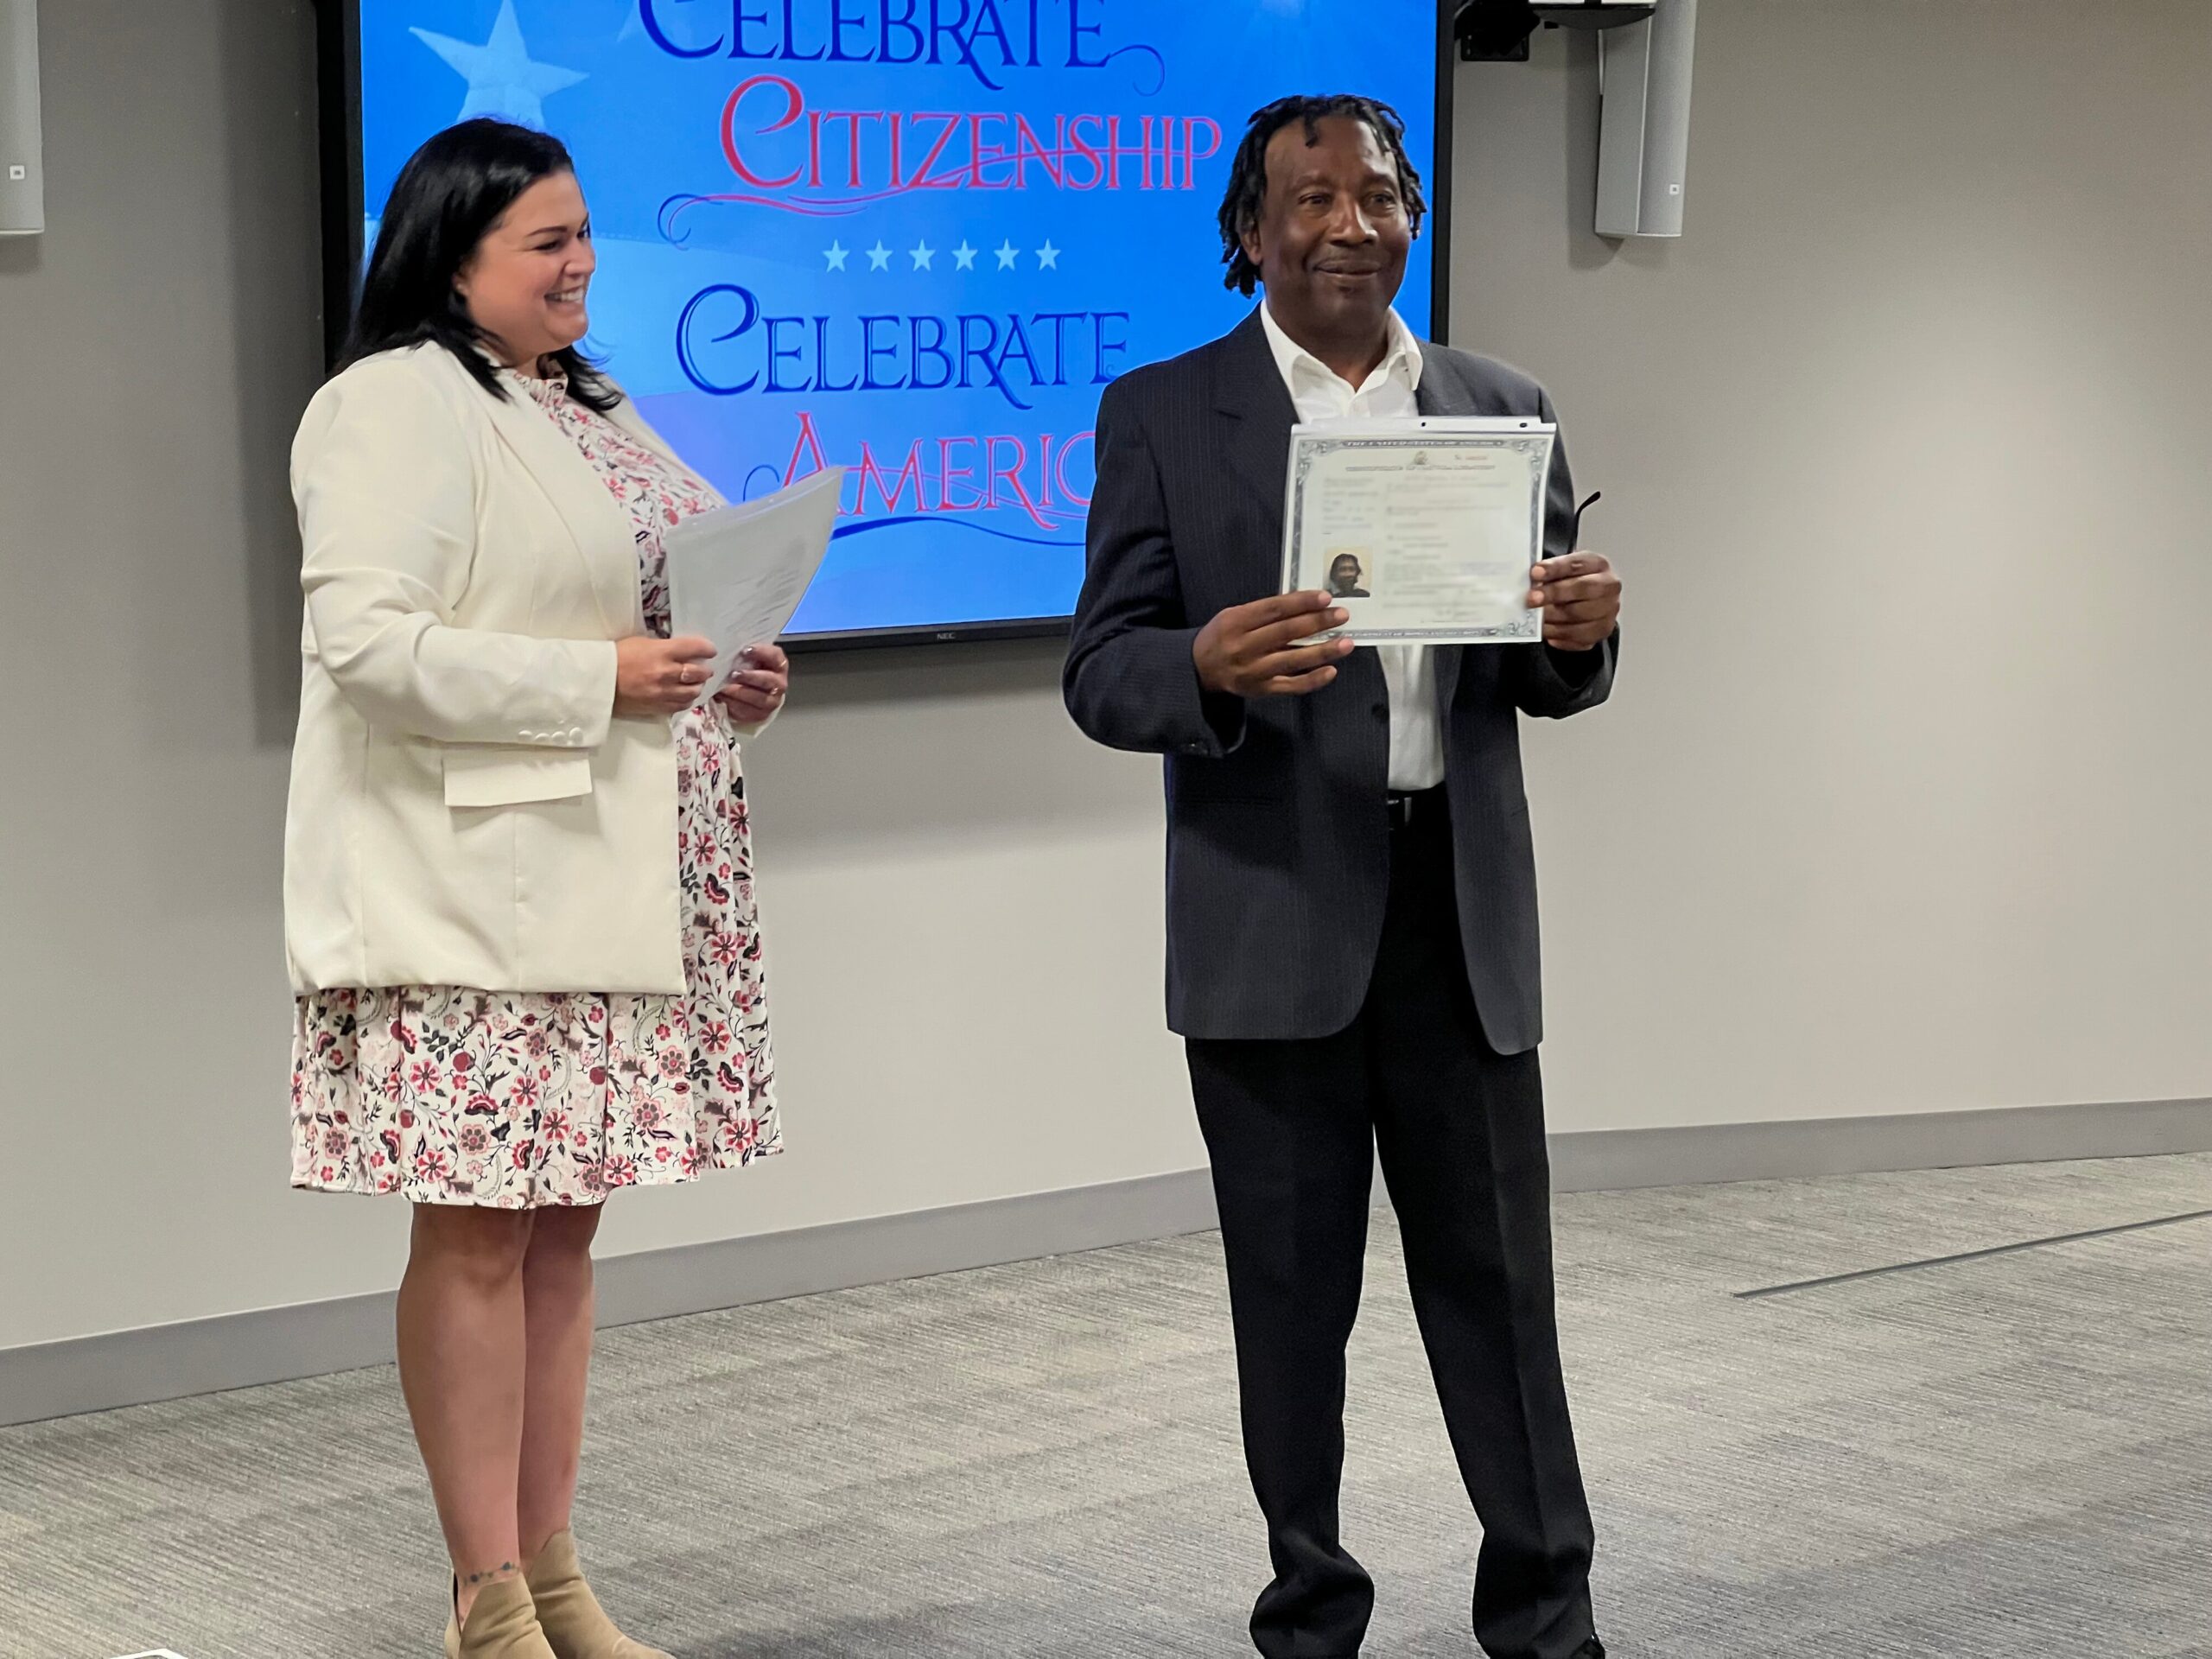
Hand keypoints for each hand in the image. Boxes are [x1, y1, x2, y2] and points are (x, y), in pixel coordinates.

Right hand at [614, 634, 716, 716]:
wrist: (600, 681)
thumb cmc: (618, 657)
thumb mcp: (641, 642)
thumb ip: (664, 647)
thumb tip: (682, 652)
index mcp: (662, 652)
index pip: (695, 648)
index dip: (707, 649)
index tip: (710, 651)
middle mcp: (666, 672)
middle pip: (699, 673)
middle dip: (705, 670)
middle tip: (704, 669)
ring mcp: (664, 692)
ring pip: (694, 691)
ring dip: (697, 686)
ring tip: (695, 683)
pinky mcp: (659, 707)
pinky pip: (682, 705)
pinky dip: (687, 699)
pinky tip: (684, 695)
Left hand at [716, 643, 789, 724]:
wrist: (752, 692)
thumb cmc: (749, 670)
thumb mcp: (749, 659)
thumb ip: (744, 654)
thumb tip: (726, 649)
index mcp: (778, 664)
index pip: (775, 656)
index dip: (761, 652)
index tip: (744, 651)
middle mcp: (779, 683)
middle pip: (769, 680)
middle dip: (751, 677)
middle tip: (734, 674)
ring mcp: (773, 700)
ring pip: (759, 698)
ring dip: (740, 693)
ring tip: (724, 688)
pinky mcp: (762, 714)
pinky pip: (748, 711)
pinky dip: (733, 704)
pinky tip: (723, 697)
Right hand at [1194, 591, 1355, 697]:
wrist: (1200, 669)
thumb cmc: (1222, 636)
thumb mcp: (1233, 615)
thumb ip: (1264, 612)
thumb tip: (1306, 606)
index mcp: (1235, 622)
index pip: (1274, 609)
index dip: (1301, 602)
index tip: (1325, 597)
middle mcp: (1244, 647)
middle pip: (1286, 633)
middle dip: (1318, 623)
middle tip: (1342, 615)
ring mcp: (1254, 671)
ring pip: (1293, 660)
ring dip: (1323, 651)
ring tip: (1346, 643)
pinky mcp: (1261, 690)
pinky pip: (1291, 686)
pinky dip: (1313, 680)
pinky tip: (1331, 670)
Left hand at [1528, 552, 1620, 652]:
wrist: (1590, 600)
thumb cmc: (1573, 581)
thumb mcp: (1563, 569)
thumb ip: (1550, 573)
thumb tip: (1531, 581)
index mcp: (1598, 564)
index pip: (1577, 564)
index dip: (1555, 568)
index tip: (1535, 573)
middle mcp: (1609, 586)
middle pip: (1583, 589)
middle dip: (1554, 594)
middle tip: (1531, 599)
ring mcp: (1608, 611)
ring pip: (1580, 616)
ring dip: (1553, 618)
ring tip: (1534, 618)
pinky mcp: (1602, 631)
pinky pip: (1580, 638)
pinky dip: (1559, 636)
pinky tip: (1546, 632)